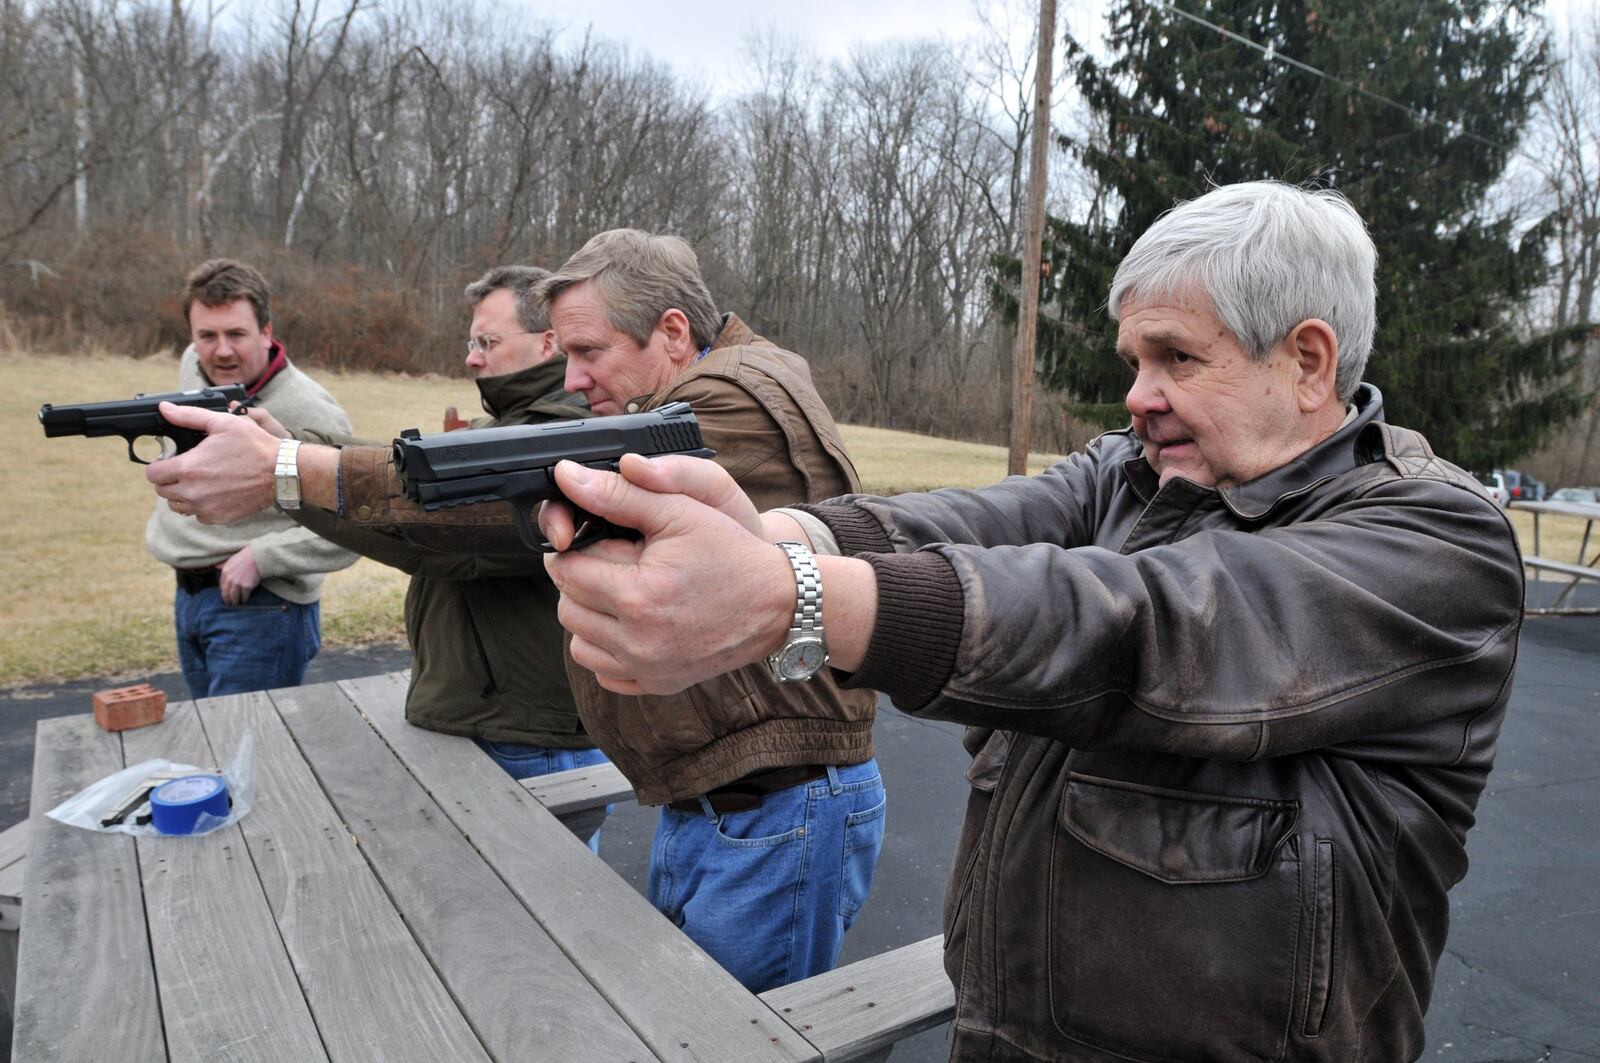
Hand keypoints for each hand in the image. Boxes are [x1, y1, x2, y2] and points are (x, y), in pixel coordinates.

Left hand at [146, 401, 279, 522]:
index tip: (172, 461)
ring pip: (177, 506)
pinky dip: (201, 506)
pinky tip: (215, 493)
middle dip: (170, 479)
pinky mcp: (218, 518)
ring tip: (200, 482)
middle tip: (188, 469)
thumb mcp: (222, 423)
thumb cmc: (254, 445)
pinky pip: (197, 515)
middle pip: (162, 491)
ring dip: (182, 495)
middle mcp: (192, 492)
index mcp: (188, 468)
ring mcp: (205, 507)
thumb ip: (188, 416)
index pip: (153, 474)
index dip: (160, 465)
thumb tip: (164, 408)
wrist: (281, 473)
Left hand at [216, 547, 260, 604]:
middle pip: (226, 594)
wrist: (256, 557)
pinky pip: (244, 596)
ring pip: (234, 597)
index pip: (221, 587)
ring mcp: (238, 583)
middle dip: (227, 600)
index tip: (225, 596)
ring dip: (235, 602)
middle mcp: (229, 579)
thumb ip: (222, 565)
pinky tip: (244, 600)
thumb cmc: (244, 557)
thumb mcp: (230, 559)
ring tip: (236, 604)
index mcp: (225, 572)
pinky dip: (244, 599)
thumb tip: (216, 566)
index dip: (223, 593)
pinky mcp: (246, 586)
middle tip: (229, 604)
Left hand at [542, 458, 793, 694]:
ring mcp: (647, 669)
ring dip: (590, 615)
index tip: (597, 539)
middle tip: (616, 562)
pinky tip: (633, 623)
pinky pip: (604, 671)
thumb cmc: (731, 552)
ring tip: (623, 591)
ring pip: (579, 642)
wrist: (777, 603)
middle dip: (582, 580)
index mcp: (639, 595)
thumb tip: (566, 476)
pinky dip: (608, 647)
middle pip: (567, 607)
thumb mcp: (679, 510)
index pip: (566, 570)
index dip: (575, 548)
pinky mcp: (657, 684)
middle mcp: (638, 641)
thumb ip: (618, 493)